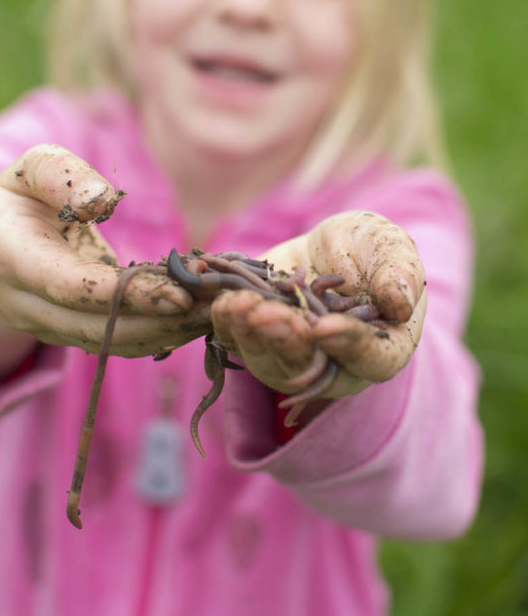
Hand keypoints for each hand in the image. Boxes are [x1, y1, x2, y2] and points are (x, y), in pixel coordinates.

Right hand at [0, 145, 209, 392]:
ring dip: (167, 333)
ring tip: (217, 312)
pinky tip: (199, 317)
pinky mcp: (71, 335)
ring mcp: (46, 327)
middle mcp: (24, 304)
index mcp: (10, 257)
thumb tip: (102, 199)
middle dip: (160, 321)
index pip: (70, 287)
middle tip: (217, 306)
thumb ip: (63, 175)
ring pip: (112, 344)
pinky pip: (118, 342)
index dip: (124, 295)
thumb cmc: (22, 194)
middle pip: (97, 328)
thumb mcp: (32, 167)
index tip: (178, 294)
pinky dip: (160, 333)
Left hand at [209, 210, 425, 401]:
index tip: (324, 326)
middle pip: (309, 367)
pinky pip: (234, 339)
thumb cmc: (370, 252)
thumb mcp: (389, 248)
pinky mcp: (254, 339)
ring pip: (266, 359)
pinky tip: (216, 296)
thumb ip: (399, 272)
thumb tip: (399, 302)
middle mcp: (333, 364)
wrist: (329, 250)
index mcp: (380, 349)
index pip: (369, 358)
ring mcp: (289, 356)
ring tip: (237, 303)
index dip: (347, 344)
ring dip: (247, 333)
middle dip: (285, 341)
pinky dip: (223, 319)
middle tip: (267, 316)